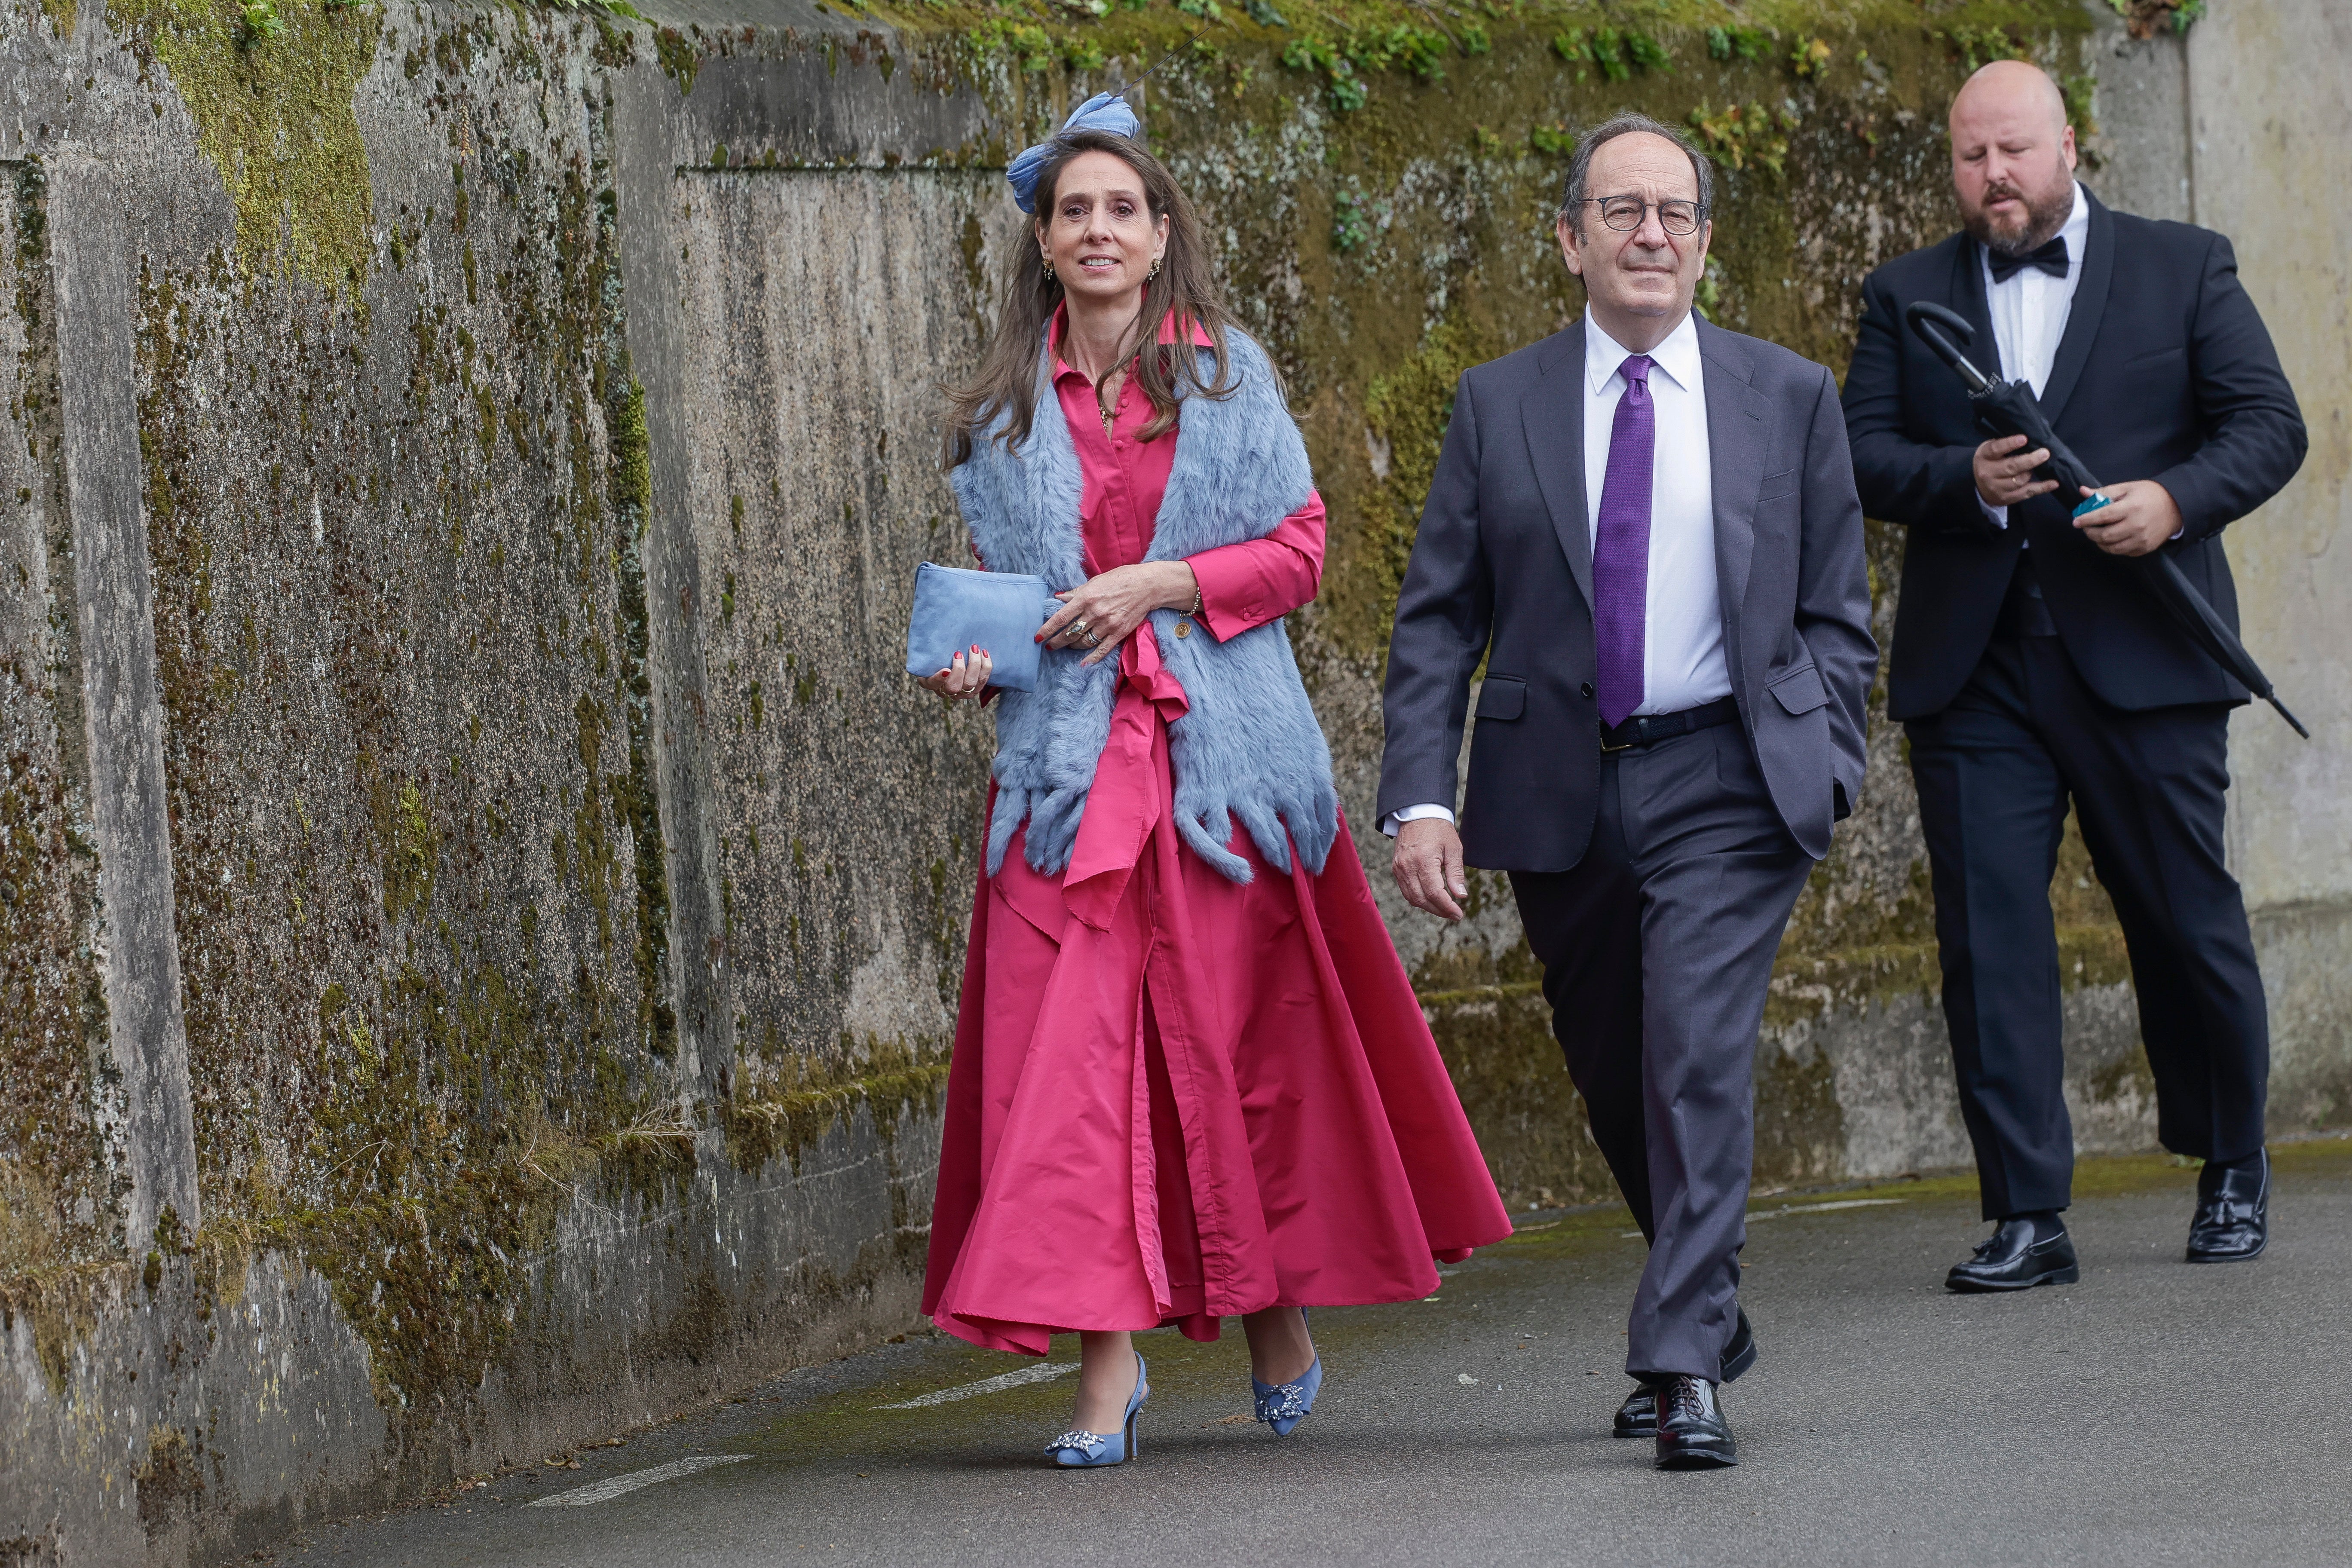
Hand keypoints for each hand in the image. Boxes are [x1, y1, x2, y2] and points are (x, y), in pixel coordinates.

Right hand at [915, 645, 991, 700]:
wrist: (953, 658)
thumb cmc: (939, 655)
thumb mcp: (930, 653)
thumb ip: (930, 649)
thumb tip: (932, 634)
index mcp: (931, 683)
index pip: (933, 684)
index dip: (939, 679)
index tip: (945, 669)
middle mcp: (947, 691)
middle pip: (954, 687)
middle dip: (959, 670)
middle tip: (958, 653)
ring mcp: (963, 692)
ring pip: (971, 684)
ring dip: (974, 665)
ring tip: (974, 648)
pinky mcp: (976, 688)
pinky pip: (983, 680)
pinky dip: (985, 666)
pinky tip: (984, 653)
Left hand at [1038, 561, 1198, 667]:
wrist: (1147, 586)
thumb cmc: (1120, 579)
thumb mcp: (1095, 582)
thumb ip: (1076, 593)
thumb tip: (1058, 598)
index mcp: (1086, 598)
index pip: (1061, 617)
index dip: (1048, 629)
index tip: (1038, 637)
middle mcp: (1095, 613)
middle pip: (1070, 633)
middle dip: (1057, 641)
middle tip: (1050, 645)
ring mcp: (1108, 624)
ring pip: (1084, 642)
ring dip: (1072, 646)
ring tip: (1068, 645)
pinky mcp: (1119, 633)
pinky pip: (1101, 649)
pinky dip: (1091, 658)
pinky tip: (1083, 663)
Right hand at [1392, 817, 1467, 921]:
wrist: (1417, 814)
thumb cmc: (1438, 829)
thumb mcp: (1453, 848)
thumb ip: (1456, 873)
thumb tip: (1460, 895)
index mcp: (1424, 860)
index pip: (1435, 893)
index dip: (1447, 907)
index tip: (1459, 914)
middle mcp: (1408, 867)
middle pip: (1422, 899)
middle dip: (1439, 910)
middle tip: (1453, 914)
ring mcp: (1399, 868)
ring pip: (1412, 898)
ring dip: (1429, 907)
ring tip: (1444, 909)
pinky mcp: (1396, 868)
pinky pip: (1406, 891)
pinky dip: (1418, 899)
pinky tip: (1431, 899)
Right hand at [1973, 433, 2058, 507]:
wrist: (1978, 486)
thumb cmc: (1989, 461)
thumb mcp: (1990, 450)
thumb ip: (2004, 445)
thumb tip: (2030, 438)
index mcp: (1984, 457)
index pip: (1995, 449)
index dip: (2009, 444)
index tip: (2024, 439)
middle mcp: (1988, 473)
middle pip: (2011, 467)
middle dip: (2029, 460)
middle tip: (2045, 453)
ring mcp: (1997, 488)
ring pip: (2020, 481)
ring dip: (2031, 473)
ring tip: (2041, 465)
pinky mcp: (2006, 498)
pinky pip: (2027, 493)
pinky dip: (2042, 488)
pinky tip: (2054, 483)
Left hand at [2073, 480, 2180, 556]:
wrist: (2177, 506)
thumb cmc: (2150, 495)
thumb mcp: (2127, 488)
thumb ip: (2104, 492)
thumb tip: (2083, 492)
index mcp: (2131, 508)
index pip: (2103, 517)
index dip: (2086, 520)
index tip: (2076, 521)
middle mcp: (2137, 526)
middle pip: (2105, 535)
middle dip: (2090, 532)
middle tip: (2086, 527)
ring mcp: (2141, 539)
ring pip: (2111, 548)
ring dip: (2099, 542)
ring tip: (2097, 533)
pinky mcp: (2145, 548)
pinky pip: (2122, 552)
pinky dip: (2112, 547)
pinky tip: (2111, 539)